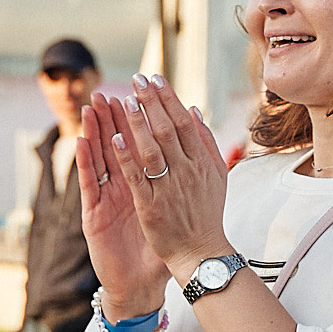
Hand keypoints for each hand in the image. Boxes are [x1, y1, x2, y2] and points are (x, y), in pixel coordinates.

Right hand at [76, 91, 172, 315]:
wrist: (141, 284)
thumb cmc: (158, 247)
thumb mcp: (172, 210)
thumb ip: (180, 183)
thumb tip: (197, 161)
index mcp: (141, 185)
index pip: (138, 145)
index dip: (137, 120)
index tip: (139, 94)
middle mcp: (120, 189)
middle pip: (114, 147)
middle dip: (111, 119)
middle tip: (106, 91)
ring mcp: (105, 201)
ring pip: (97, 160)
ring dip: (93, 132)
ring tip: (90, 107)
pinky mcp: (93, 216)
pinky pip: (89, 185)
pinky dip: (85, 162)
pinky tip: (81, 141)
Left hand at [109, 74, 232, 280]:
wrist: (201, 252)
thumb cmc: (207, 214)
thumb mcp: (217, 176)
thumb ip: (206, 143)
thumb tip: (194, 110)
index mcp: (202, 163)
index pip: (184, 122)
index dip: (169, 98)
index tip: (156, 79)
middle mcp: (187, 172)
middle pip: (167, 130)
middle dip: (151, 102)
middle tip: (137, 79)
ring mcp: (168, 189)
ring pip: (151, 149)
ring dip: (137, 123)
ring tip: (125, 101)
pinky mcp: (151, 206)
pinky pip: (137, 177)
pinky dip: (126, 157)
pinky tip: (115, 138)